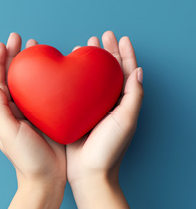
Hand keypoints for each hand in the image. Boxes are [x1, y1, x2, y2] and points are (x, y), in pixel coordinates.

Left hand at [0, 33, 65, 208]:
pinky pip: (48, 89)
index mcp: (5, 110)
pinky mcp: (49, 112)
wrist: (48, 176)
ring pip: (31, 80)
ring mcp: (34, 108)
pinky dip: (49, 77)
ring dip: (32, 63)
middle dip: (15, 55)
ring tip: (36, 47)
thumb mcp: (8, 133)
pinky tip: (55, 68)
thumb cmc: (27, 159)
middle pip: (14, 75)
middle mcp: (17, 106)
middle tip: (20, 38)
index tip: (3, 44)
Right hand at [67, 31, 143, 208]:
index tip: (120, 38)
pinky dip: (75, 75)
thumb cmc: (109, 148)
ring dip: (90, 61)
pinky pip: (77, 88)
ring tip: (84, 46)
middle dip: (105, 52)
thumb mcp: (126, 120)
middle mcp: (108, 100)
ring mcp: (92, 104)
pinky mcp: (77, 109)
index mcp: (122, 101)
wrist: (88, 170)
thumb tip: (138, 70)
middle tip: (100, 37)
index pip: (126, 71)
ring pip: (92, 76)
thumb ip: (133, 95)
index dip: (125, 53)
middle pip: (108, 70)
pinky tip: (70, 68)